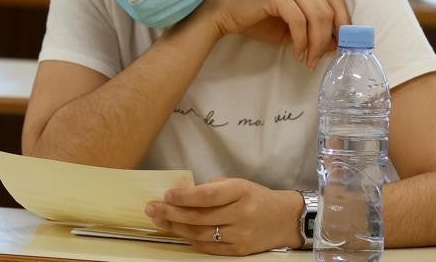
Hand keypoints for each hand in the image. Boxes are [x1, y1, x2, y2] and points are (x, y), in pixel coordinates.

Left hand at [146, 179, 303, 255]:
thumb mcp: (238, 184)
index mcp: (241, 192)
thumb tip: (181, 192)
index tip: (167, 194)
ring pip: (200, 234)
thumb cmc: (256, 197)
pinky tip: (177, 232)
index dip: (185, 197)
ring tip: (159, 219)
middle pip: (200, 217)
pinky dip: (190, 239)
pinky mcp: (238, 252)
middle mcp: (241, 215)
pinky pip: (208, 247)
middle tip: (152, 207)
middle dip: (172, 212)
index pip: (209, 196)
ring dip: (176, 227)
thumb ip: (212, 188)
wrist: (284, 220)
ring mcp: (240, 236)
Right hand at [196, 0, 348, 68]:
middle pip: (328, 10)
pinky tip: (297, 53)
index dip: (344, 24)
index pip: (335, 1)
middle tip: (319, 59)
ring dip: (316, 43)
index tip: (342, 46)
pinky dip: (301, 41)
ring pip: (316, 15)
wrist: (225, 13)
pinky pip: (298, 21)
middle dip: (328, 39)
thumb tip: (336, 44)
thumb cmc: (256, 20)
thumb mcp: (291, 27)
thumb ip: (312, 31)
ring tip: (308, 59)